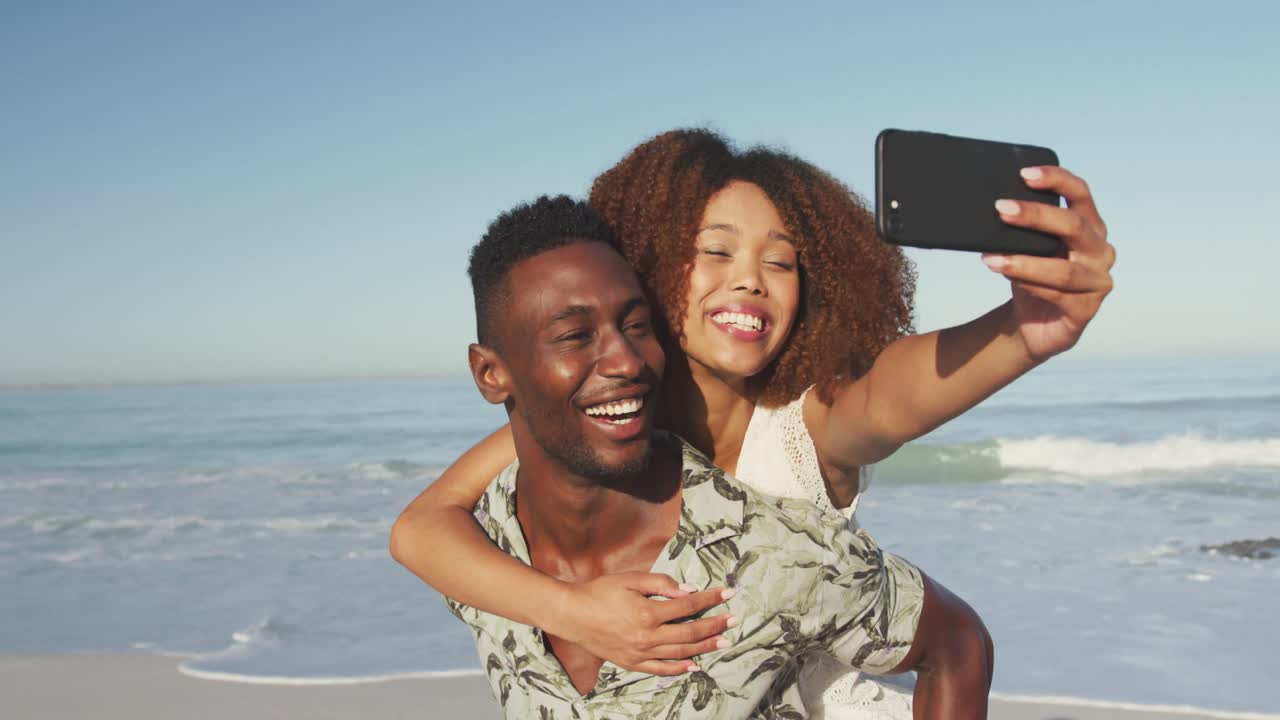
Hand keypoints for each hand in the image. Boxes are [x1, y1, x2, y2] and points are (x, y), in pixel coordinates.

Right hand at [547, 573, 735, 675]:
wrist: (571, 615)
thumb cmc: (599, 592)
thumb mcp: (630, 579)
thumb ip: (661, 584)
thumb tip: (688, 590)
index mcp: (647, 612)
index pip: (688, 606)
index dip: (710, 599)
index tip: (727, 593)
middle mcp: (646, 636)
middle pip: (690, 633)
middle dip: (715, 625)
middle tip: (734, 620)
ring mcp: (640, 652)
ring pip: (680, 653)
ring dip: (704, 647)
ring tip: (723, 642)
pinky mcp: (631, 662)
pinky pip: (660, 669)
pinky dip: (679, 669)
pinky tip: (693, 665)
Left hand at [983, 166, 1114, 361]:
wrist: (1035, 324)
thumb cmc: (1032, 277)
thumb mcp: (1027, 247)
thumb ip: (1023, 229)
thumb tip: (993, 206)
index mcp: (1090, 227)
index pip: (1080, 195)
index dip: (1057, 180)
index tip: (1025, 174)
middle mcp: (1100, 251)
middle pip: (1073, 226)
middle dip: (1036, 215)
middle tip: (1001, 209)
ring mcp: (1098, 281)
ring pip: (1063, 269)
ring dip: (1024, 262)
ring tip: (992, 258)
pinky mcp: (1086, 310)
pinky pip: (1058, 295)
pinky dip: (1029, 284)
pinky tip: (1007, 277)